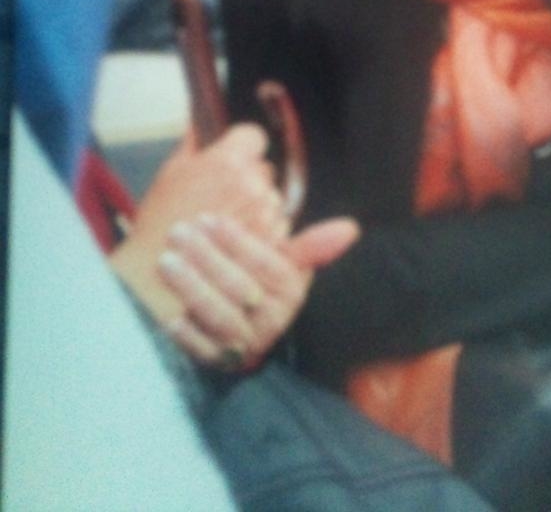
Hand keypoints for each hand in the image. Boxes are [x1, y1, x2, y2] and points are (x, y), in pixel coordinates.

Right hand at [110, 124, 286, 324]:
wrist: (158, 272)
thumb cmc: (161, 222)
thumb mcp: (171, 172)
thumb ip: (193, 143)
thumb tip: (199, 123)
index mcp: (228, 162)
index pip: (255, 136)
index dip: (244, 145)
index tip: (234, 155)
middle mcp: (252, 185)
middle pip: (264, 168)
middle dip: (249, 177)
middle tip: (222, 195)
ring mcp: (264, 215)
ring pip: (272, 198)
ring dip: (257, 205)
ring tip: (226, 222)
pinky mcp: (271, 242)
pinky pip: (277, 226)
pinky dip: (263, 230)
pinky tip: (237, 240)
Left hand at [157, 213, 359, 369]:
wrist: (242, 328)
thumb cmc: (259, 282)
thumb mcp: (285, 263)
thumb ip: (310, 245)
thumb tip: (351, 228)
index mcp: (291, 292)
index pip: (266, 264)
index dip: (237, 241)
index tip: (209, 220)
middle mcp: (273, 321)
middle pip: (239, 287)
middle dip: (206, 257)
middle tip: (179, 232)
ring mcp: (247, 344)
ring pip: (220, 316)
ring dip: (191, 288)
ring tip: (166, 260)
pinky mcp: (220, 364)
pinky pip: (205, 351)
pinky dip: (189, 336)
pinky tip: (171, 316)